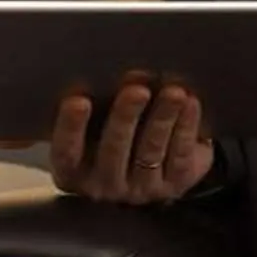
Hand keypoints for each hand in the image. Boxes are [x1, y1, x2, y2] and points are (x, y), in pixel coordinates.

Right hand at [50, 78, 210, 204]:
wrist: (154, 166)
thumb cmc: (113, 134)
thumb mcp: (93, 126)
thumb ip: (92, 106)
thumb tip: (105, 67)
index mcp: (74, 171)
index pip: (66, 152)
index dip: (70, 128)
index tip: (78, 100)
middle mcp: (104, 184)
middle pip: (113, 151)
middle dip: (125, 118)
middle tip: (136, 90)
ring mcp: (140, 189)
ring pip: (150, 152)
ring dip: (162, 119)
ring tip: (173, 93)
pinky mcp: (174, 185)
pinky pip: (180, 156)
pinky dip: (185, 128)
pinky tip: (190, 103)